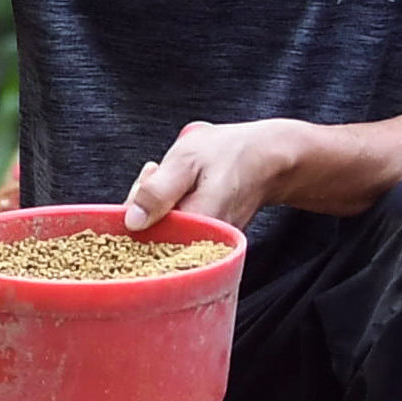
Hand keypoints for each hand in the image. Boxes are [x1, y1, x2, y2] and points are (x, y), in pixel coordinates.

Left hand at [120, 119, 307, 230]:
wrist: (269, 157)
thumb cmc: (229, 153)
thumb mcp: (186, 161)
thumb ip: (158, 191)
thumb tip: (132, 222)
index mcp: (196, 229)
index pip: (145, 237)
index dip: (136, 208)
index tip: (150, 175)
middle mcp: (203, 247)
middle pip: (151, 237)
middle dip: (143, 204)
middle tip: (157, 171)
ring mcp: (207, 247)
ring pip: (163, 232)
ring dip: (157, 205)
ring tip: (170, 176)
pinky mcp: (207, 241)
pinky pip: (176, 229)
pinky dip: (170, 209)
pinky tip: (178, 188)